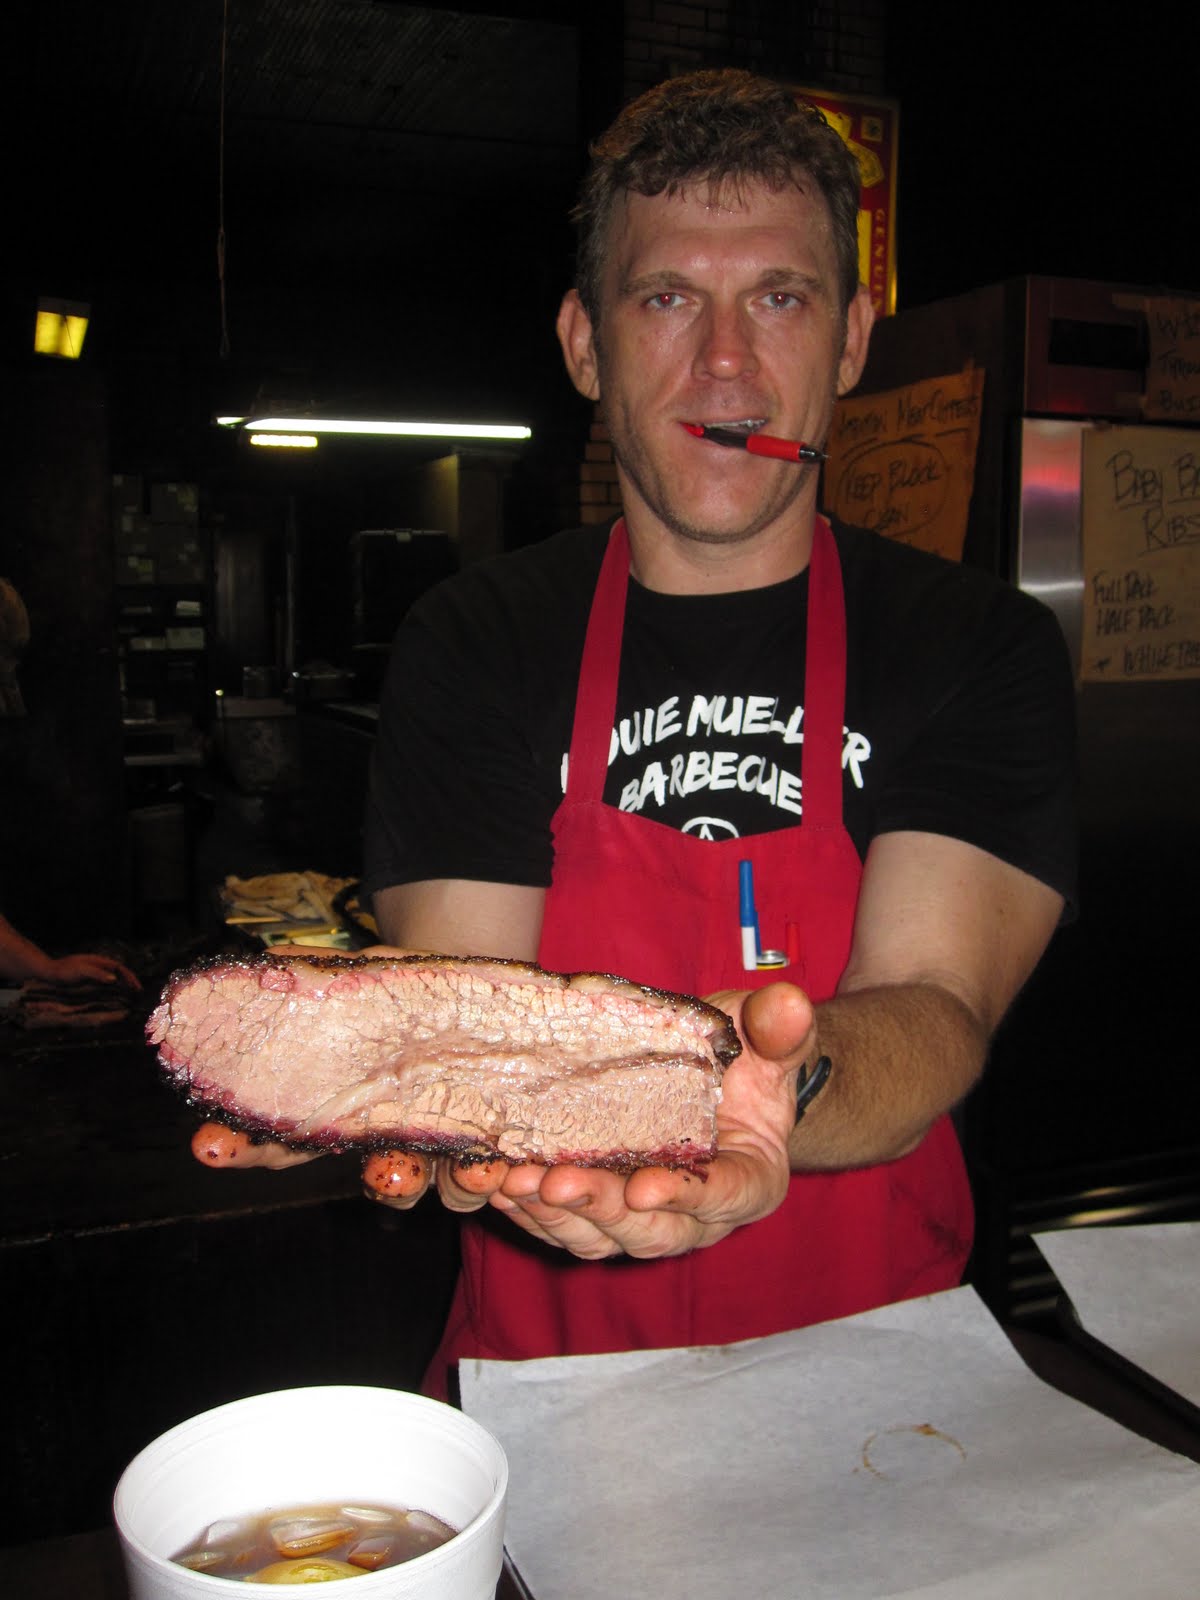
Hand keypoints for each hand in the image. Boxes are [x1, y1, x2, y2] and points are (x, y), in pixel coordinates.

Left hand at [48, 952, 140, 988]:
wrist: (50, 972)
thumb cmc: (65, 971)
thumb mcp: (81, 971)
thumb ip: (97, 974)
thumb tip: (114, 979)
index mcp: (100, 961)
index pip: (120, 968)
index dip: (130, 977)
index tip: (136, 987)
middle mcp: (100, 966)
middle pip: (119, 973)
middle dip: (130, 981)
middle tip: (139, 993)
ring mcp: (95, 972)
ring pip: (114, 978)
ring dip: (124, 986)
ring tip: (132, 995)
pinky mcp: (89, 980)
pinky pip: (106, 984)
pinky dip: (115, 989)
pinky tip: (117, 996)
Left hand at [366, 981, 817, 1261]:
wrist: (710, 1078)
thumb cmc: (744, 1059)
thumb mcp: (768, 1037)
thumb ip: (782, 1029)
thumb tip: (789, 1003)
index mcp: (749, 1181)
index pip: (722, 1197)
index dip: (687, 1196)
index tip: (646, 1186)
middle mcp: (694, 1217)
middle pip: (649, 1231)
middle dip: (599, 1208)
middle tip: (555, 1182)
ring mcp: (638, 1218)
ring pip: (594, 1235)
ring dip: (548, 1214)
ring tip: (508, 1180)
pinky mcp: (592, 1210)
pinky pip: (555, 1222)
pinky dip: (519, 1205)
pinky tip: (484, 1177)